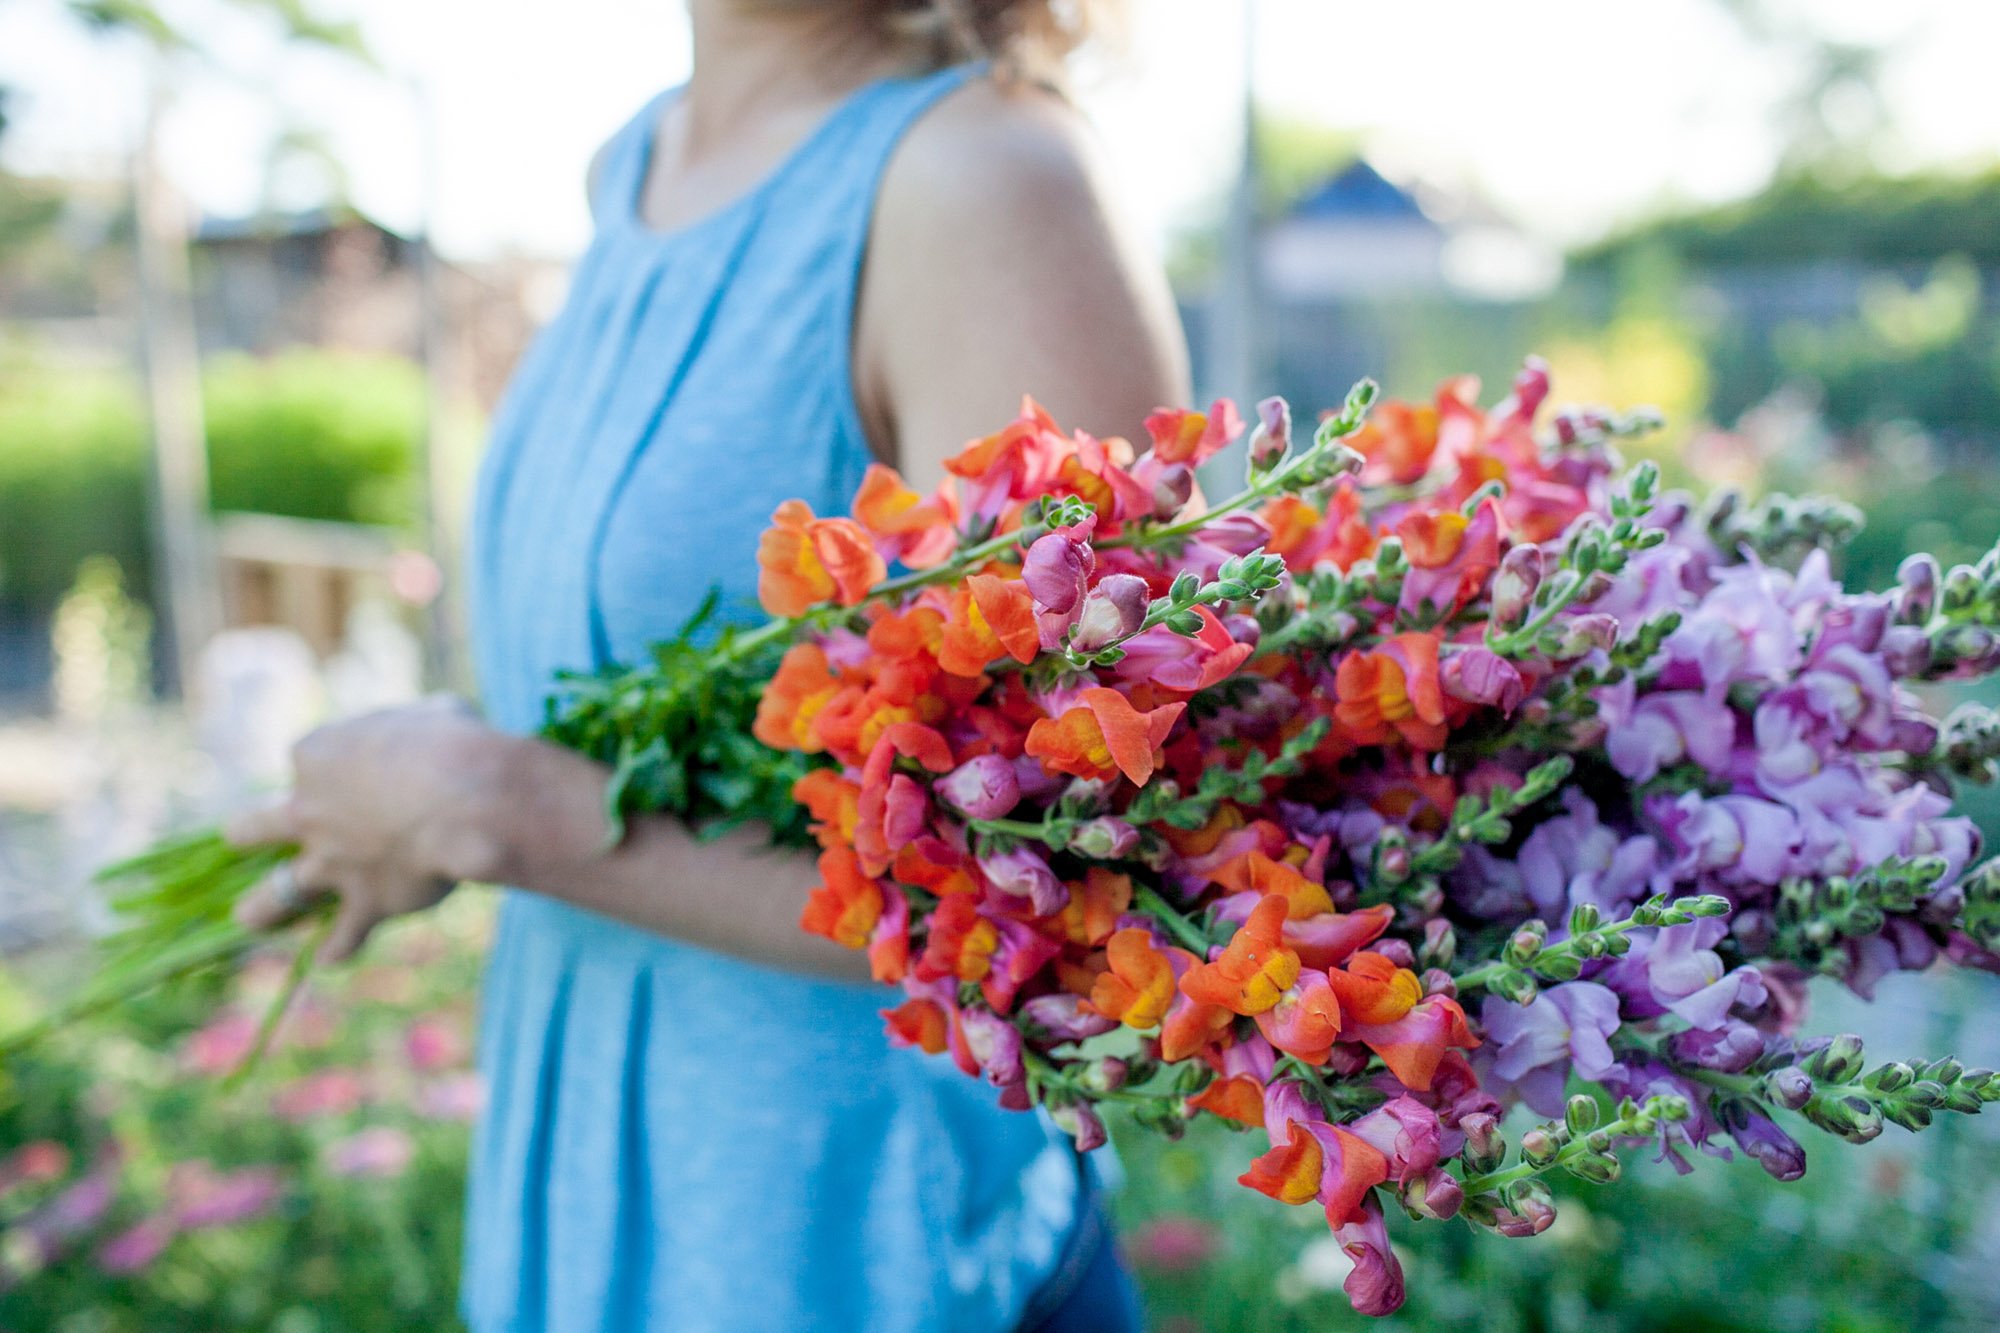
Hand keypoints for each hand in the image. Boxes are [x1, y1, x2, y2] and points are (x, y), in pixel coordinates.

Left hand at [226, 696, 518, 961]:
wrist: (466, 799)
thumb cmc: (454, 742)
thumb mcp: (430, 715)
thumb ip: (413, 731)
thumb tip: (431, 738)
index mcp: (317, 755)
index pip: (306, 762)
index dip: (333, 769)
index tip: (368, 771)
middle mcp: (309, 811)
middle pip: (253, 827)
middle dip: (250, 833)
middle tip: (245, 838)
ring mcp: (331, 862)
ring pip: (275, 895)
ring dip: (260, 910)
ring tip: (250, 919)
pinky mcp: (365, 903)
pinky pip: (343, 937)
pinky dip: (338, 948)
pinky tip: (330, 956)